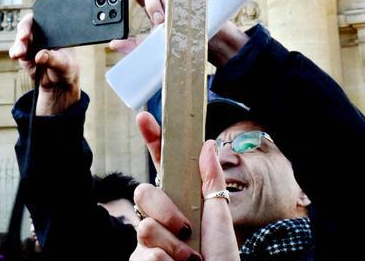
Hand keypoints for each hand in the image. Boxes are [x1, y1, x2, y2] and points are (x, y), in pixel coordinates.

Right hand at [8, 0, 79, 114]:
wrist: (57, 82)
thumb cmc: (66, 66)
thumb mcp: (66, 64)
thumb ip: (54, 59)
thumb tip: (40, 56)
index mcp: (57, 24)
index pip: (50, 4)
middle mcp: (43, 28)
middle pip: (31, 20)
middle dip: (26, 26)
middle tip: (24, 36)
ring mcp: (31, 39)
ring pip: (22, 34)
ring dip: (19, 41)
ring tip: (20, 52)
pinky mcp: (23, 51)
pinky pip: (17, 49)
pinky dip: (15, 51)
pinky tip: (16, 55)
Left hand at [112, 0, 246, 65]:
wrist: (199, 45)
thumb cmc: (171, 43)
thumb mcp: (148, 46)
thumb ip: (131, 45)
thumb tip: (113, 43)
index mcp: (150, 7)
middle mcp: (161, 1)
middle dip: (150, 2)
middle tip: (155, 19)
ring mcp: (175, 1)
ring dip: (163, 8)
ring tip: (164, 23)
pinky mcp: (187, 3)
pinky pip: (182, 0)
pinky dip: (178, 9)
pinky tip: (178, 20)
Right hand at [130, 141, 238, 260]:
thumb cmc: (221, 252)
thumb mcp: (220, 214)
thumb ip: (212, 179)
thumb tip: (208, 143)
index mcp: (179, 198)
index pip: (162, 165)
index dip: (153, 141)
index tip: (144, 118)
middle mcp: (158, 216)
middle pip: (143, 193)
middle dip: (166, 212)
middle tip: (187, 229)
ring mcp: (147, 239)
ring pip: (144, 227)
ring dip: (173, 246)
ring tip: (189, 258)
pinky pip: (145, 254)